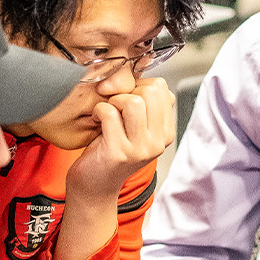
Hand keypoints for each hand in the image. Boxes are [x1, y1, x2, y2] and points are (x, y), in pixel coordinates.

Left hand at [66, 77, 175, 197]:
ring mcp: (140, 149)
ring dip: (113, 101)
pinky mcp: (119, 152)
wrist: (93, 185)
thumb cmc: (110, 151)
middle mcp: (158, 142)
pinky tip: (96, 121)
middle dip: (126, 92)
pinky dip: (98, 111)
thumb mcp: (134, 126)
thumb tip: (143, 74)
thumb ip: (144, 103)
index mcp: (165, 133)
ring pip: (133, 101)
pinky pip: (109, 113)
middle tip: (114, 107)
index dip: (139, 87)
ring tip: (107, 113)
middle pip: (150, 92)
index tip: (126, 100)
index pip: (162, 89)